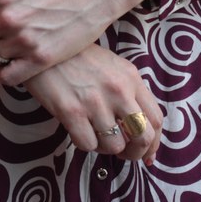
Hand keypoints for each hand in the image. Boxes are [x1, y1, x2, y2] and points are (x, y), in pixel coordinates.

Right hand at [22, 45, 165, 163]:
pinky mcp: (72, 111)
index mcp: (131, 78)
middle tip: (124, 154)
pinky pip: (88, 145)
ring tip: (95, 136)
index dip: (153, 143)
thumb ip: (129, 92)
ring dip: (106, 148)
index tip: (145, 152)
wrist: (44, 47)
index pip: (156, 119)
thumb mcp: (113, 67)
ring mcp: (95, 102)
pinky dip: (85, 144)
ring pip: (115, 146)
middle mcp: (118, 90)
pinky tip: (78, 131)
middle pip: (142, 136)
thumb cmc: (78, 58)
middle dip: (135, 153)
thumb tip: (139, 126)